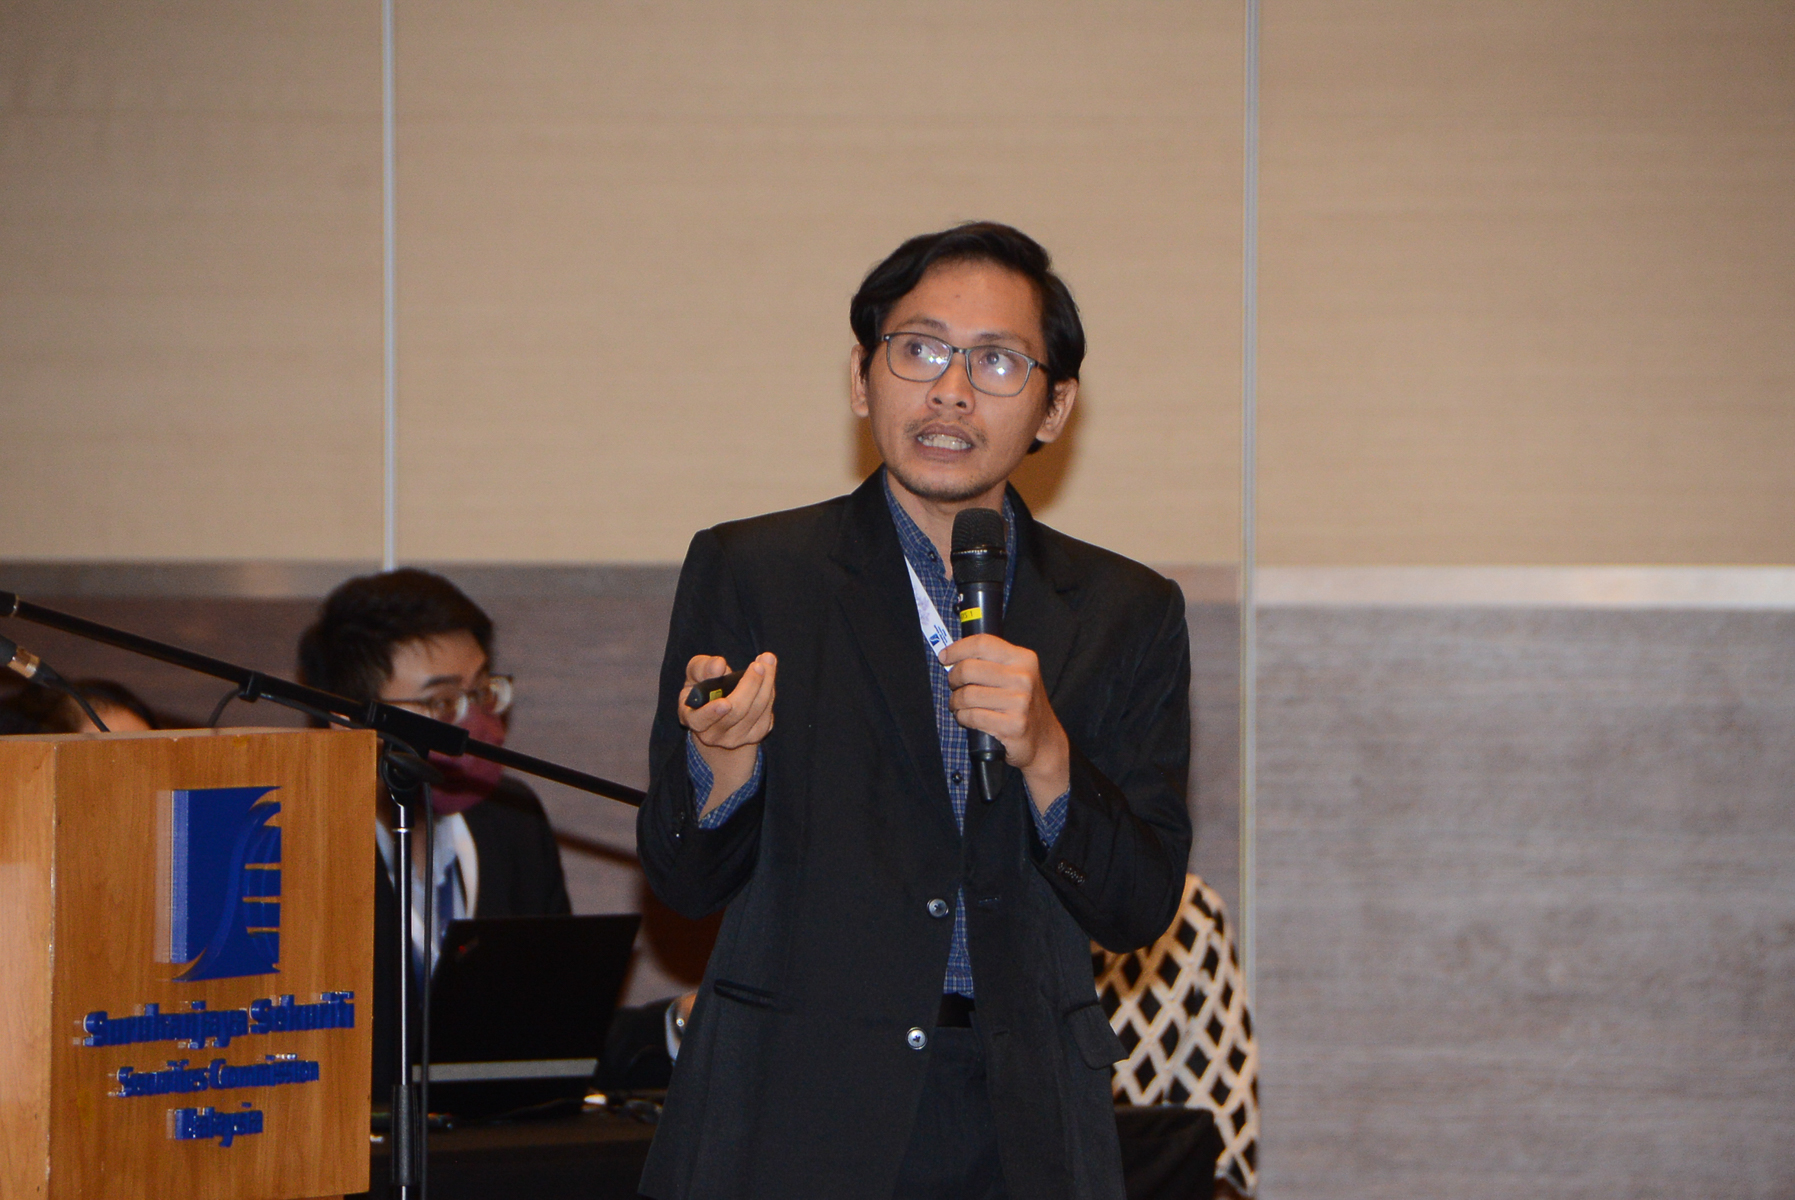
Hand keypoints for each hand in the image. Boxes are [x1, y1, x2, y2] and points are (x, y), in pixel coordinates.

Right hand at [677, 652, 775, 813]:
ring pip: (755, 714)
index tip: (724, 702)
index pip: (700, 720)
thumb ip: (701, 667)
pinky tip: (769, 679)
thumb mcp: (695, 676)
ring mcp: (735, 740)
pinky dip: (770, 697)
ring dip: (765, 686)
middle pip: (735, 713)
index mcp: (692, 719)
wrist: (719, 716)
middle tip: (760, 662)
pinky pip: (766, 718)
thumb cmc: (704, 690)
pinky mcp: (754, 738)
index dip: (711, 713)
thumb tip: (717, 664)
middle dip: (750, 686)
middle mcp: (712, 735)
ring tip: (767, 661)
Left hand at [938, 635, 1068, 812]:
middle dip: (953, 678)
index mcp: (1023, 659)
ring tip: (960, 705)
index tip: (945, 657)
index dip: (957, 649)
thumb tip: (952, 655)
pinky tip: (967, 718)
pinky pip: (972, 716)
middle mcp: (1023, 678)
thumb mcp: (1015, 675)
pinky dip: (962, 718)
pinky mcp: (1012, 725)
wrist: (1043, 740)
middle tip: (955, 686)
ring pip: (966, 695)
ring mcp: (1020, 702)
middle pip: (969, 669)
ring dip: (956, 702)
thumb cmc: (1021, 704)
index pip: (982, 643)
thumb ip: (990, 662)